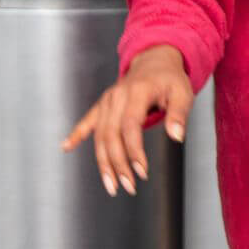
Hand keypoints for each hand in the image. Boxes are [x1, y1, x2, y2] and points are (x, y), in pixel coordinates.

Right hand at [62, 44, 192, 196]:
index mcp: (137, 93)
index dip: (134, 151)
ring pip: (100, 135)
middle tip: (128, 187)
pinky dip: (76, 134)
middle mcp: (117, 97)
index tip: (142, 172)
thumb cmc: (170, 79)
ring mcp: (107, 101)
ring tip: (111, 186)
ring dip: (103, 162)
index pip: (130, 126)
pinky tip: (66, 147)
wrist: (154, 61)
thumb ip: (179, 114)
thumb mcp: (183, 93)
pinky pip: (87, 121)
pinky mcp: (102, 106)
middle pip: (111, 135)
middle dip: (118, 164)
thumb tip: (177, 136)